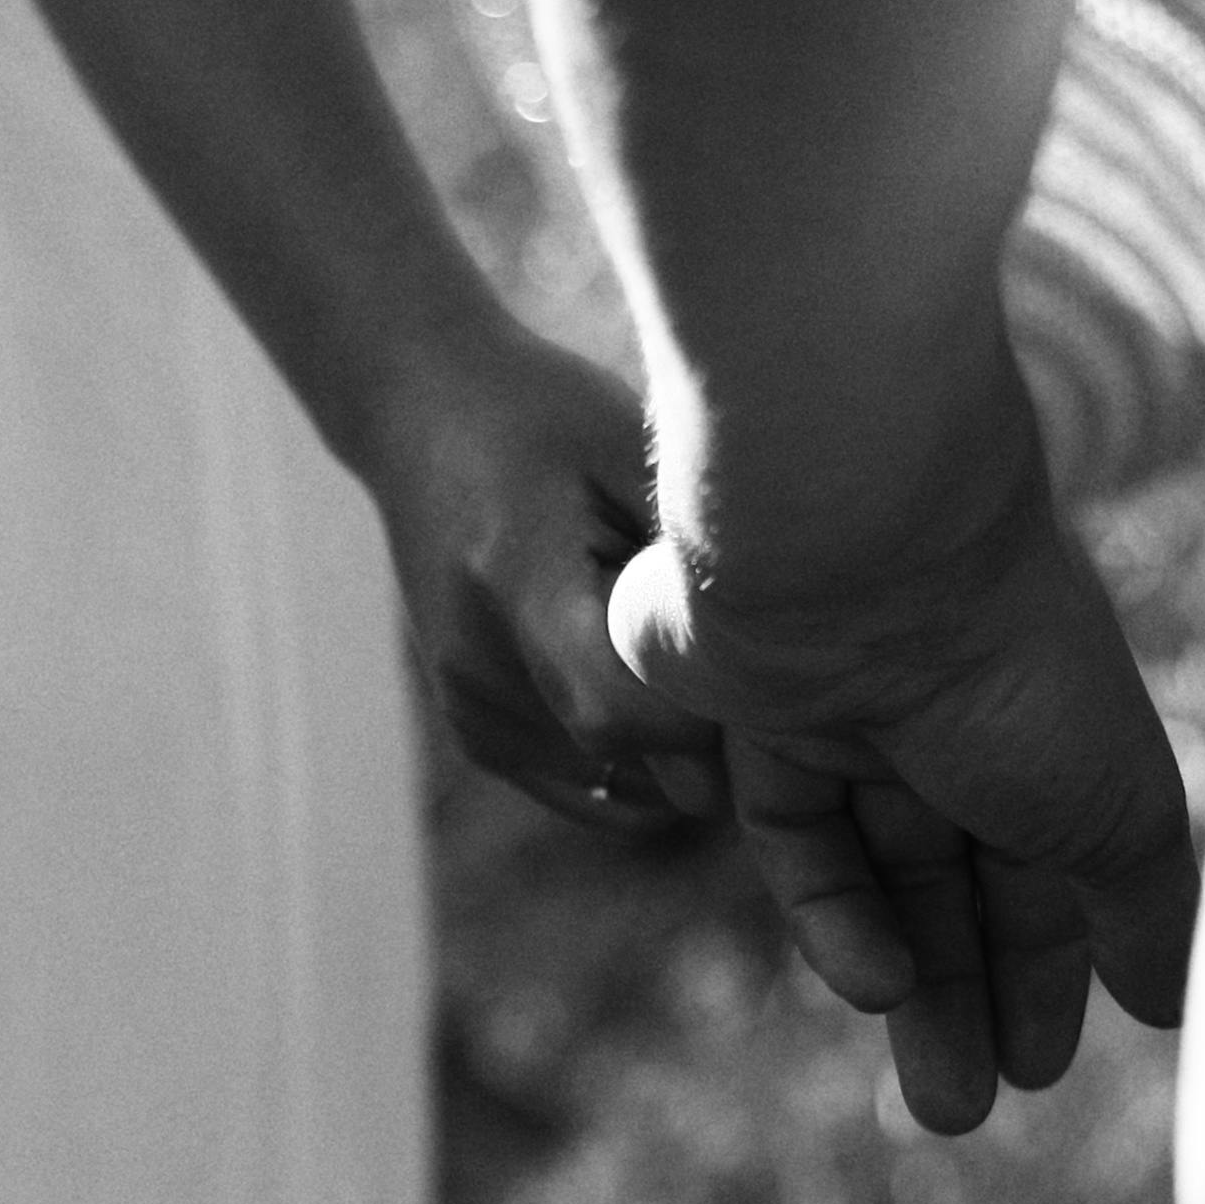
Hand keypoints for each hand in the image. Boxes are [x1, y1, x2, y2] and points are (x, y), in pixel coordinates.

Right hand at [367, 332, 724, 829]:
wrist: (424, 415)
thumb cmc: (552, 419)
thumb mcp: (634, 455)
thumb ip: (692, 565)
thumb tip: (780, 671)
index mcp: (518, 584)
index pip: (627, 716)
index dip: (712, 712)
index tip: (758, 658)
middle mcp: (480, 670)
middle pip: (639, 764)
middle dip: (713, 737)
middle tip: (744, 658)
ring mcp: (471, 711)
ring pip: (625, 787)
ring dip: (676, 745)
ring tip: (680, 651)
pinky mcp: (475, 732)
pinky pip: (588, 788)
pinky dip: (638, 756)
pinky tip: (652, 683)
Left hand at [608, 426, 1197, 1128]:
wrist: (861, 552)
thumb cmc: (1015, 672)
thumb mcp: (1116, 809)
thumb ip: (1146, 908)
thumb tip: (1177, 1006)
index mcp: (1048, 732)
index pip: (1049, 874)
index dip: (1044, 973)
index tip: (1041, 1067)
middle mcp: (951, 723)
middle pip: (952, 888)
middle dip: (965, 1003)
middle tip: (962, 1116)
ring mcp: (849, 713)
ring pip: (872, 874)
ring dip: (902, 987)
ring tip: (938, 1098)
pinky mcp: (751, 709)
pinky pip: (792, 835)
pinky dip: (833, 916)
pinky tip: (873, 983)